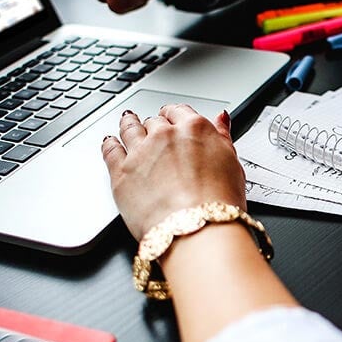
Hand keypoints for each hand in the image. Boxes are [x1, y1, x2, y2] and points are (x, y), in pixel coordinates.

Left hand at [101, 104, 243, 239]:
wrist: (195, 230)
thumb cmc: (218, 203)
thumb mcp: (232, 164)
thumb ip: (222, 137)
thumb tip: (221, 119)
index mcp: (194, 128)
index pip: (179, 112)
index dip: (174, 116)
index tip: (171, 120)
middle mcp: (165, 135)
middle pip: (154, 122)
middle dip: (154, 127)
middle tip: (153, 132)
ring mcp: (140, 152)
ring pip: (129, 128)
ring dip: (129, 125)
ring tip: (128, 123)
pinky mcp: (120, 172)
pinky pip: (110, 149)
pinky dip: (109, 144)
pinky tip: (110, 143)